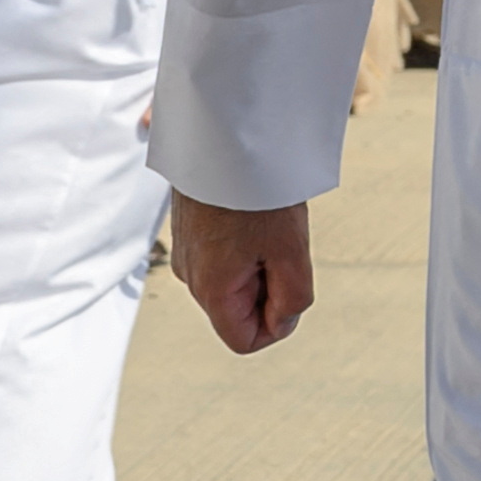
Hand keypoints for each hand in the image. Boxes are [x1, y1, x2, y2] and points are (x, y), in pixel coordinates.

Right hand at [170, 195, 315, 354]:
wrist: (223, 139)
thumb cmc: (257, 194)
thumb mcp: (291, 251)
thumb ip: (293, 298)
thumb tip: (284, 323)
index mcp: (210, 290)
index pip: (245, 340)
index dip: (279, 326)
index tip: (293, 285)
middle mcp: (191, 278)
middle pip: (239, 312)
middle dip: (268, 289)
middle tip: (282, 246)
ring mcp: (187, 254)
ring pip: (233, 283)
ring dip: (258, 265)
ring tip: (268, 228)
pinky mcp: (190, 234)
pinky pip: (223, 259)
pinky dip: (245, 247)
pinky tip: (255, 217)